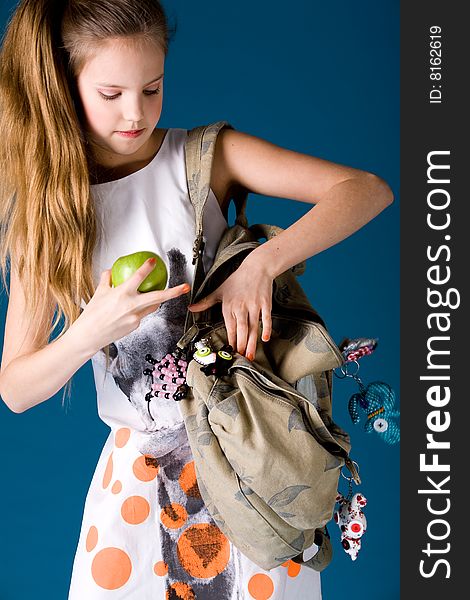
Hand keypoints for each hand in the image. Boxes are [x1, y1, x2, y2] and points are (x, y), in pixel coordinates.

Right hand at [74, 258, 190, 353]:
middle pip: (158, 296)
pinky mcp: (135, 326)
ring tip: (161, 295)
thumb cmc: (92, 315)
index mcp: (122, 294)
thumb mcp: (98, 293)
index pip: (138, 277)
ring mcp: (135, 318)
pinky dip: (140, 310)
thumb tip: (110, 271)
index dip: (147, 267)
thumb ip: (106, 280)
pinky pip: (142, 315)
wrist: (89, 336)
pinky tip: (132, 311)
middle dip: (174, 292)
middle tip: (185, 287)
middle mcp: (131, 306)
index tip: (153, 261)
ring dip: (157, 300)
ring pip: (152, 306)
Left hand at [187, 262, 272, 359]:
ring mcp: (254, 305)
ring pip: (252, 327)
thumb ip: (205, 302)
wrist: (256, 268)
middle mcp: (241, 307)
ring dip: (252, 342)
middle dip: (241, 345)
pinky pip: (266, 318)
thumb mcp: (219, 291)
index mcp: (229, 306)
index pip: (229, 327)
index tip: (230, 351)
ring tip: (250, 355)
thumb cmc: (238, 279)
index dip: (231, 340)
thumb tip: (191, 308)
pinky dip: (266, 328)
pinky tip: (265, 339)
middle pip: (241, 329)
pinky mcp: (265, 304)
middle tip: (241, 358)